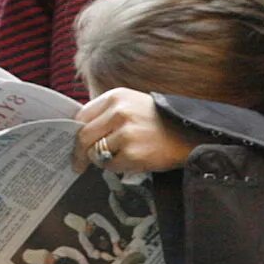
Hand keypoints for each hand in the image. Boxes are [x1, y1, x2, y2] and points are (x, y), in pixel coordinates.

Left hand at [74, 89, 195, 174]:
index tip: (74, 145)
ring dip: (102, 160)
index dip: (75, 133)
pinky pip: (110, 166)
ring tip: (120, 157)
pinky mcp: (133, 153)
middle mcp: (119, 112)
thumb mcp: (132, 105)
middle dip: (78, 154)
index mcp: (116, 97)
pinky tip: (131, 160)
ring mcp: (126, 133)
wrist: (189, 134)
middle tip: (78, 165)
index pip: (82, 116)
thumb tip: (79, 132)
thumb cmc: (158, 122)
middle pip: (83, 136)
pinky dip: (116, 167)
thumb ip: (107, 114)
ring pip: (96, 152)